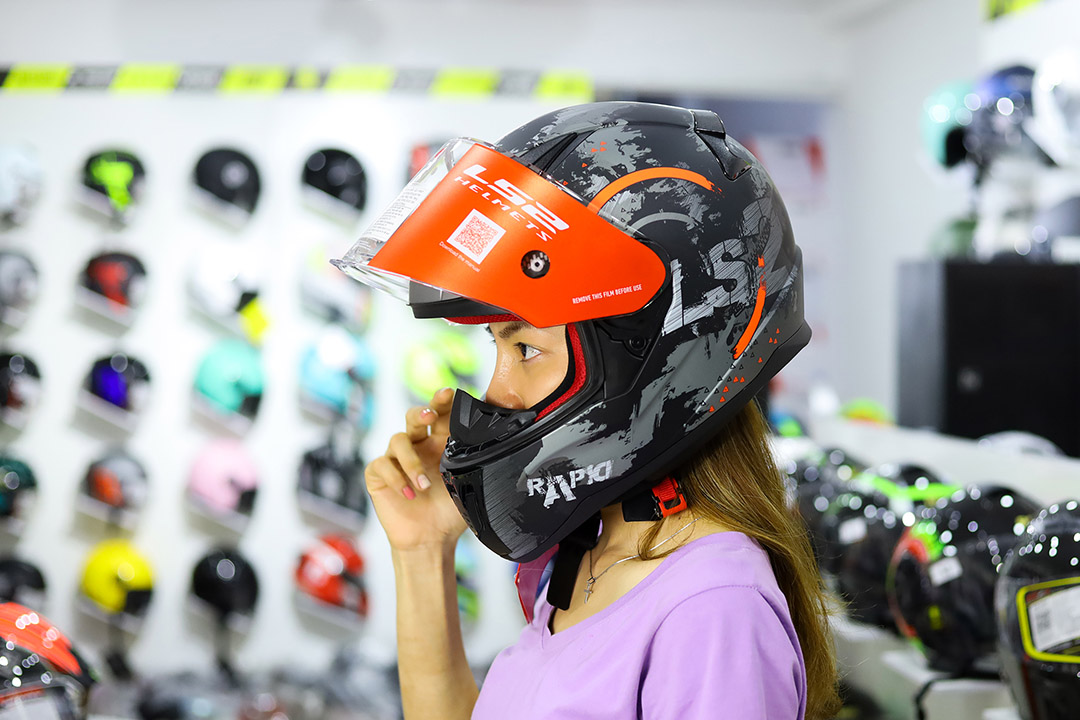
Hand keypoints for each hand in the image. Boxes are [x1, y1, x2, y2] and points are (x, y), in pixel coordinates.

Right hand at [365, 388, 467, 550]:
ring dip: (411, 461)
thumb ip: (476, 463)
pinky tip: (408, 494)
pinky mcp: (378, 474)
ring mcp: (397, 459)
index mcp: (440, 444)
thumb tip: (500, 444)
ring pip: (398, 440)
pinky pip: (381, 464)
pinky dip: (395, 477)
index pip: (441, 416)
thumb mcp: (468, 484)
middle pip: (415, 416)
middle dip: (422, 412)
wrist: (430, 540)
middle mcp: (418, 446)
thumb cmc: (450, 512)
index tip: (449, 393)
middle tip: (430, 416)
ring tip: (424, 485)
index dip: (443, 402)